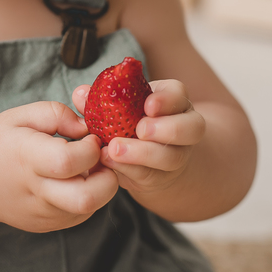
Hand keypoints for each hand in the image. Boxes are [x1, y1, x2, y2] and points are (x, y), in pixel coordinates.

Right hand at [0, 101, 119, 232]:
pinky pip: (81, 214)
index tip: (90, 137)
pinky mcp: (48, 225)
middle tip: (101, 159)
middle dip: (108, 177)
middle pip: (87, 197)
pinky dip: (89, 197)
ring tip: (88, 167)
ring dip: (101, 187)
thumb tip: (87, 127)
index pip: (69, 161)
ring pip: (90, 208)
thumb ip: (57, 113)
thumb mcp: (19, 115)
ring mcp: (43, 213)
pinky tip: (75, 180)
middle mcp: (36, 191)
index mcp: (27, 158)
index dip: (90, 148)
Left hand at [72, 79, 204, 197]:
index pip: (179, 95)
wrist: (143, 156)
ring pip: (172, 157)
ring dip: (143, 154)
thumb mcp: (118, 104)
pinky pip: (151, 175)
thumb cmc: (128, 120)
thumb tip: (81, 94)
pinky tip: (110, 163)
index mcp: (174, 101)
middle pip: (190, 128)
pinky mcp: (163, 178)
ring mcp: (177, 155)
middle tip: (140, 130)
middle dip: (165, 129)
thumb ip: (100, 98)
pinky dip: (129, 169)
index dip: (167, 100)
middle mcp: (183, 127)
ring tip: (115, 150)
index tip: (148, 105)